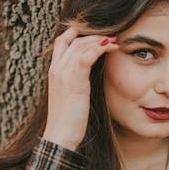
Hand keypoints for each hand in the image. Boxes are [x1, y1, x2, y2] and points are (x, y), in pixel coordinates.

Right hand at [42, 27, 118, 150]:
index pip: (62, 42)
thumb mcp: (70, 96)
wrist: (61, 135)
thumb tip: (87, 77)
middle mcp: (56, 69)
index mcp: (54, 71)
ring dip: (100, 41)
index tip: (95, 35)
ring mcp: (63, 73)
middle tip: (111, 36)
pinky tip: (111, 49)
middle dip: (93, 36)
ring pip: (80, 45)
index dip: (77, 34)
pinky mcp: (74, 81)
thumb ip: (76, 82)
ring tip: (114, 42)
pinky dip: (99, 49)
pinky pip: (86, 56)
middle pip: (73, 40)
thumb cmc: (68, 119)